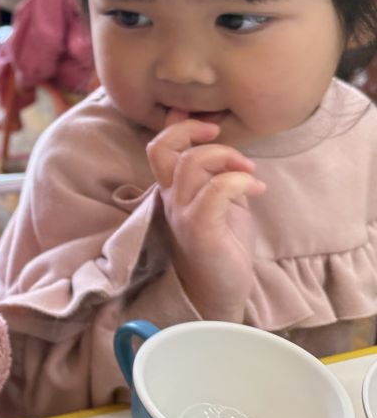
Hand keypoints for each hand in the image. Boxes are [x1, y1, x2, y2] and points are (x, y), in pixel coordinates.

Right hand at [146, 111, 265, 321]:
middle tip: (221, 138)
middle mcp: (170, 198)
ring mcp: (182, 213)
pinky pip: (216, 190)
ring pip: (190, 164)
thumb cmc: (223, 243)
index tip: (209, 126)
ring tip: (249, 171)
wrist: (220, 291)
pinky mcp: (200, 228)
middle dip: (192, 131)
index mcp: (173, 189)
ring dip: (226, 157)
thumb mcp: (220, 197)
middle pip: (163, 149)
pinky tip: (258, 188)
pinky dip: (240, 180)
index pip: (159, 147)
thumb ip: (217, 169)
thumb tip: (219, 138)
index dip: (178, 125)